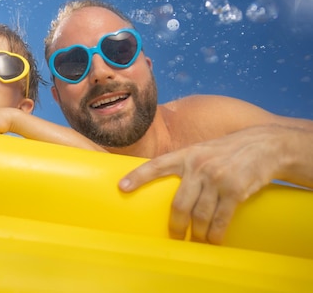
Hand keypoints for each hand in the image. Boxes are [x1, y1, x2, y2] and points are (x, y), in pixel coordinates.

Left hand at [118, 126, 285, 243]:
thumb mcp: (201, 151)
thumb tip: (164, 186)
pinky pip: (221, 219)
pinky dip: (215, 233)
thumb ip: (185, 165)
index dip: (138, 176)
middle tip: (174, 235)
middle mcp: (198, 166)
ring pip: (199, 215)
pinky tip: (213, 240)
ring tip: (195, 240)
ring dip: (196, 233)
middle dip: (175, 225)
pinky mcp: (235, 190)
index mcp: (185, 155)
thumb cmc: (227, 151)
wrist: (263, 146)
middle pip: (179, 204)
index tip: (122, 187)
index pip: (156, 165)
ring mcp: (216, 178)